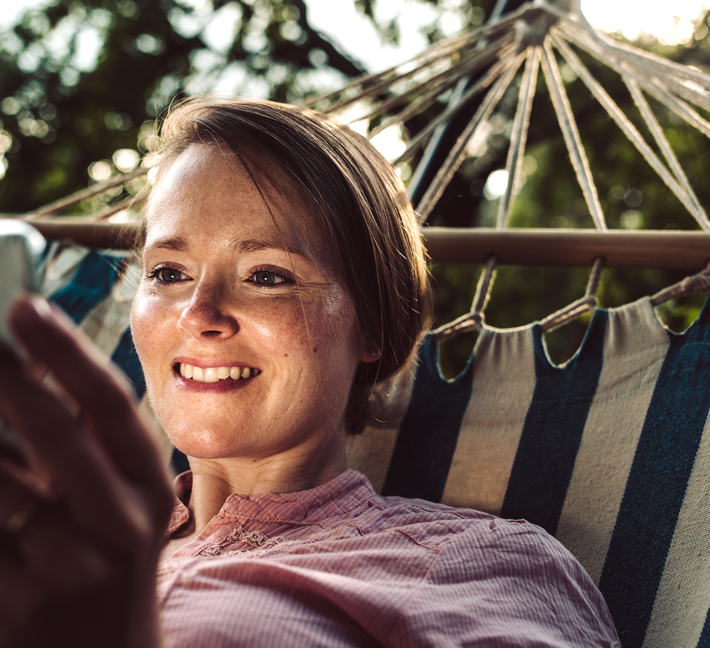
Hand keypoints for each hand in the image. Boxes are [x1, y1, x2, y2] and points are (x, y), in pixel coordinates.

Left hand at [0, 296, 173, 647]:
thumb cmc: (108, 552)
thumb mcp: (119, 493)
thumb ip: (86, 433)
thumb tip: (37, 360)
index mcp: (148, 484)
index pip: (112, 405)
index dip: (68, 353)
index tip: (27, 305)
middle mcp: (120, 521)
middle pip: (60, 435)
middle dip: (12, 380)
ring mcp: (71, 567)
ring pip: (3, 489)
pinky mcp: (20, 605)